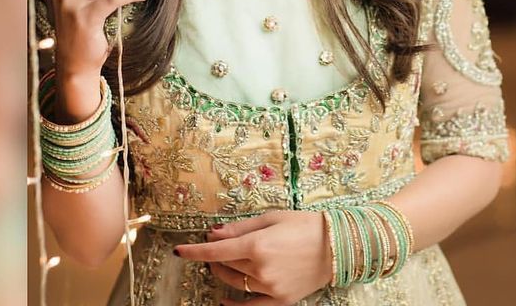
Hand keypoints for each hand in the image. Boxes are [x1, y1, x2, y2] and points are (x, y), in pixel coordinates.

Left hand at [174, 210, 332, 304]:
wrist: (337, 246)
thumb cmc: (305, 225)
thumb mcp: (272, 218)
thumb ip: (241, 227)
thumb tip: (215, 233)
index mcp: (258, 244)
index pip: (216, 250)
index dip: (195, 251)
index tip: (179, 251)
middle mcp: (261, 269)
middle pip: (226, 265)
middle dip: (214, 255)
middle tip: (213, 245)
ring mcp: (270, 288)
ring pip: (235, 283)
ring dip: (223, 273)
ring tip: (221, 263)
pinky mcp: (280, 301)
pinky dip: (234, 305)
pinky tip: (224, 301)